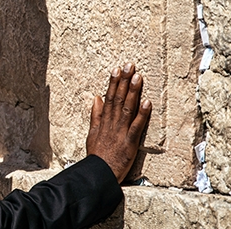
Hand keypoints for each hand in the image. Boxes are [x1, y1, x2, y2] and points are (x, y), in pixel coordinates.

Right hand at [86, 63, 151, 182]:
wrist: (99, 172)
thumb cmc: (97, 154)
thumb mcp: (91, 132)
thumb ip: (95, 114)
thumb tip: (96, 98)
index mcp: (103, 120)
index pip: (108, 97)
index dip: (113, 83)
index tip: (117, 69)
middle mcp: (111, 123)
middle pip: (117, 98)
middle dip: (123, 81)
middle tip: (129, 65)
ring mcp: (120, 131)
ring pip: (127, 108)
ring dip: (132, 92)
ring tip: (137, 76)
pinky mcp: (129, 141)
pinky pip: (136, 125)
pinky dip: (141, 114)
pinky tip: (146, 102)